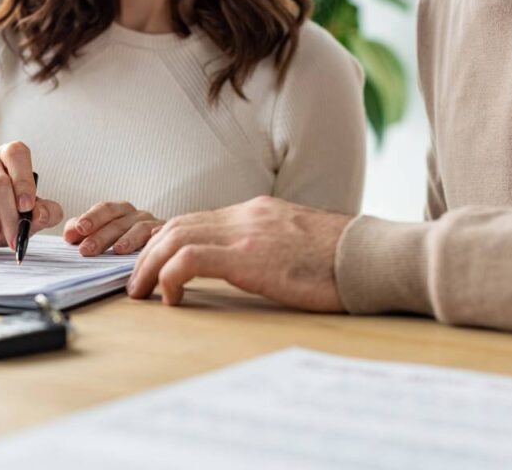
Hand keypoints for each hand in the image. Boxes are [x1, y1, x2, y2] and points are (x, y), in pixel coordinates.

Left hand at [64, 201, 162, 255]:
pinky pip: (163, 234)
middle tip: (87, 249)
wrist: (166, 243)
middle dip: (101, 235)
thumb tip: (69, 234)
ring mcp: (153, 224)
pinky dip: (158, 234)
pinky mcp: (167, 236)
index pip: (104, 210)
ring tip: (118, 250)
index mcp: (120, 211)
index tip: (78, 229)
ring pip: (139, 228)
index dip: (91, 218)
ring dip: (128, 239)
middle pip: (118, 221)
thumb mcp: (102, 234)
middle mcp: (136, 215)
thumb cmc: (126, 240)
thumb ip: (84, 231)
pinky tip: (153, 238)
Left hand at [127, 196, 351, 310]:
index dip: (166, 244)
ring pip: (174, 238)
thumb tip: (255, 268)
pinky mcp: (250, 255)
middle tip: (136, 283)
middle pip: (176, 225)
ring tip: (141, 293)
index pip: (196, 220)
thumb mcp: (300, 245)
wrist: (375, 256)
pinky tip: (171, 298)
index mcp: (257, 212)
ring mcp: (247, 231)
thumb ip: (271, 247)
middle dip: (147, 254)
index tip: (153, 268)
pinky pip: (190, 258)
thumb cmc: (347, 261)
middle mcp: (246, 214)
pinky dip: (170, 276)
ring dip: (150, 266)